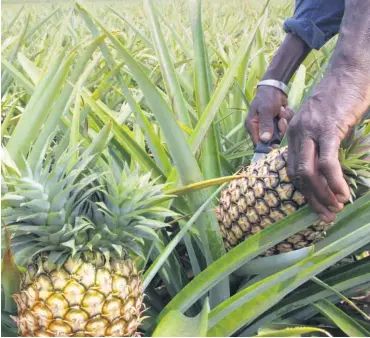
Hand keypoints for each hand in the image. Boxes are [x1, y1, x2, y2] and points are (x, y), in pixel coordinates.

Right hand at [245, 86, 293, 144]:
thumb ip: (266, 125)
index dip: (267, 145)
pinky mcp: (277, 122)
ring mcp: (270, 125)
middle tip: (281, 120)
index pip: (257, 142)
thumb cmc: (267, 97)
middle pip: (272, 139)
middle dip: (279, 129)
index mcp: (252, 126)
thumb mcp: (266, 110)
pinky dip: (287, 117)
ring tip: (281, 111)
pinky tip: (283, 109)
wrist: (275, 87)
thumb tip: (265, 139)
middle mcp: (259, 128)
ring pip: (281, 131)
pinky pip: (286, 125)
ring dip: (284, 121)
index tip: (276, 144)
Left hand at [286, 88, 361, 221]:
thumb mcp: (323, 122)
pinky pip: (327, 162)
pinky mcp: (328, 129)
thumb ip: (320, 143)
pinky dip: (334, 181)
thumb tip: (327, 167)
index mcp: (292, 134)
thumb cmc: (339, 97)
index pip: (291, 169)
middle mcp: (295, 134)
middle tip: (325, 214)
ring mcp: (310, 131)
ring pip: (309, 172)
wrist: (350, 70)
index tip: (315, 204)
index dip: (303, 190)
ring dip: (322, 194)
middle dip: (311, 198)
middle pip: (297, 175)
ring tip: (335, 208)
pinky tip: (343, 193)